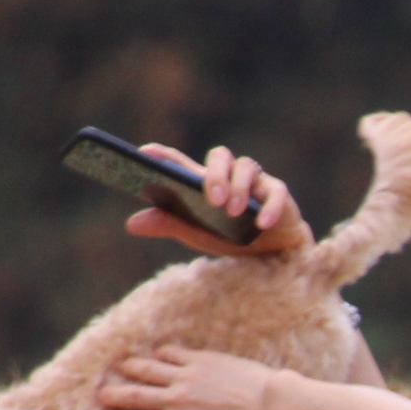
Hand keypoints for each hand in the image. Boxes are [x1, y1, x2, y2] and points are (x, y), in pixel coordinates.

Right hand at [97, 345, 295, 409]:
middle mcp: (174, 401)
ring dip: (130, 367)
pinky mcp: (199, 359)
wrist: (271, 406)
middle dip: (112, 395)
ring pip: (146, 368)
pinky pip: (171, 352)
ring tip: (121, 366)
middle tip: (102, 395)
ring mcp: (185, 377)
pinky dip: (162, 354)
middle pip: (132, 396)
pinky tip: (158, 355)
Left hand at [123, 145, 316, 256]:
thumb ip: (169, 225)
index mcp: (204, 182)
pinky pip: (275, 192)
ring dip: (239, 188)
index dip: (164, 155)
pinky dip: (269, 207)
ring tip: (234, 212)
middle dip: (214, 175)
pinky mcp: (279, 193)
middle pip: (220, 157)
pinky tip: (262, 223)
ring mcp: (255, 182)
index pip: (181, 162)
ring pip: (246, 168)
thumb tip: (131, 224)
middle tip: (211, 199)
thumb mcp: (197, 235)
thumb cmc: (232, 240)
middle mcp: (229, 175)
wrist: (273, 256)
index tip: (146, 153)